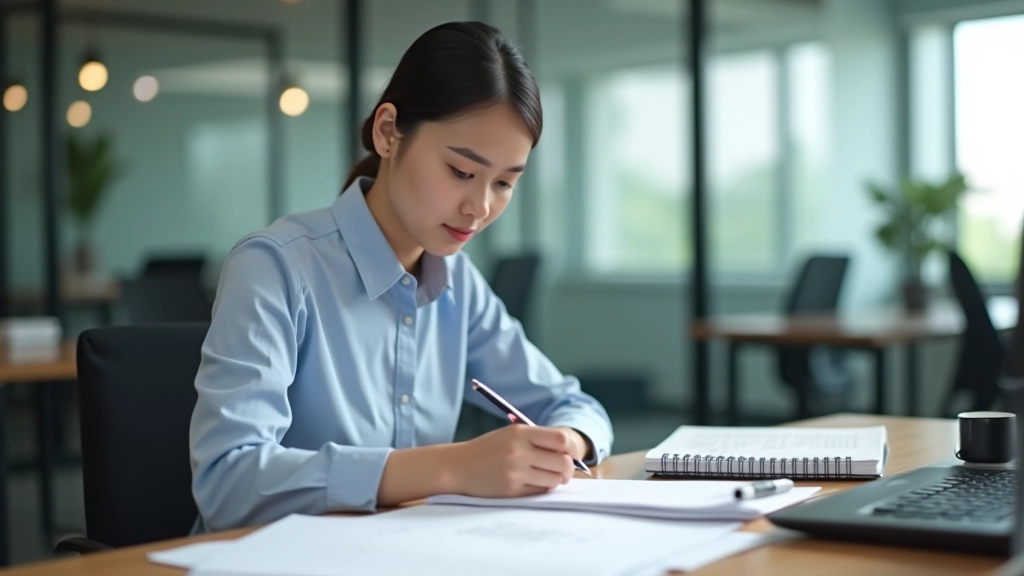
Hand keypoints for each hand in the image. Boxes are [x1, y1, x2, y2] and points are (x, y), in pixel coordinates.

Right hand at [444, 425, 578, 497]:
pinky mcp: (511, 490)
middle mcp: (519, 451)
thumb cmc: (488, 450)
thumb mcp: (511, 435)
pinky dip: (540, 489)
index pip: (561, 439)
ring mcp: (515, 471)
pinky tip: (530, 483)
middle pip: (562, 462)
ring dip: (554, 480)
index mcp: (521, 432)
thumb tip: (570, 453)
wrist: (458, 466)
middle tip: (562, 471)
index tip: (570, 454)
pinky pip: (539, 492)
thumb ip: (538, 440)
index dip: (571, 449)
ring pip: (554, 480)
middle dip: (567, 469)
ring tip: (543, 477)